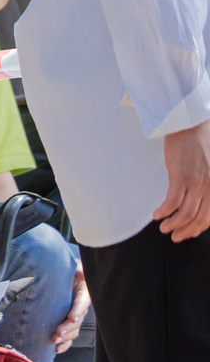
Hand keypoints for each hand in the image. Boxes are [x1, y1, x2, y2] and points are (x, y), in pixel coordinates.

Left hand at [53, 263, 89, 352]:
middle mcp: (81, 304)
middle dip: (67, 328)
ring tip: (54, 340)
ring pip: (74, 329)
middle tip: (56, 333)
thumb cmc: (66, 268)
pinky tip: (57, 349)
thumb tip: (45, 265)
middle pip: (78, 319)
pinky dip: (65, 343)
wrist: (66, 272)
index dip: (77, 310)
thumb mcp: (67, 266)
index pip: (82, 301)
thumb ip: (62, 268)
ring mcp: (76, 314)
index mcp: (82, 290)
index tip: (71, 318)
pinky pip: (70, 335)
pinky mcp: (69, 321)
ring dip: (65, 337)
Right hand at [157, 118, 209, 241]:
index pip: (209, 217)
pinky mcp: (181, 176)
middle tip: (173, 236)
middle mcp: (209, 187)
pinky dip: (164, 211)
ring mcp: (196, 182)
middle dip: (185, 231)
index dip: (196, 229)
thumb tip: (197, 200)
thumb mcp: (208, 168)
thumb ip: (206, 184)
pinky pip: (172, 201)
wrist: (191, 126)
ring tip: (163, 228)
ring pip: (186, 213)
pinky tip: (157, 214)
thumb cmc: (198, 144)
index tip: (185, 234)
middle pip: (198, 218)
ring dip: (174, 224)